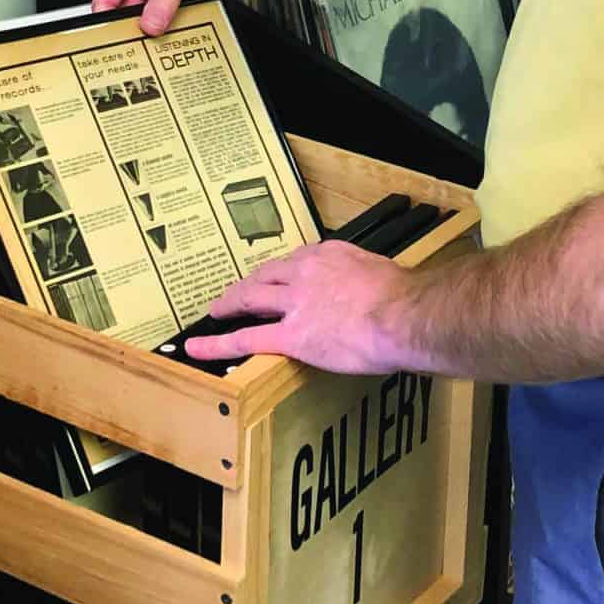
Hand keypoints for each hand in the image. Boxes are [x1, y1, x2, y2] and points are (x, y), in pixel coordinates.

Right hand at [91, 0, 259, 34]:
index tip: (110, 39)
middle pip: (124, 12)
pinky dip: (169, 27)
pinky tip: (173, 34)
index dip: (104, 20)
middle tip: (136, 46)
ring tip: (156, 42)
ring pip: (146, 18)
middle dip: (131, 28)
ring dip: (152, 29)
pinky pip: (166, 18)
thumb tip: (150, 25)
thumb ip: (164, 1)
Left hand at [188, 241, 417, 375]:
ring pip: (250, 298)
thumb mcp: (384, 275)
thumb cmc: (404, 299)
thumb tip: (373, 296)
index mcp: (330, 255)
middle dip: (249, 283)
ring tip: (216, 311)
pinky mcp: (290, 335)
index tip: (281, 278)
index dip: (285, 272)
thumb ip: (368, 283)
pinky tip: (198, 348)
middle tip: (237, 293)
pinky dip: (218, 344)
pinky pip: (245, 338)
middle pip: (266, 274)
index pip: (298, 261)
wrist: (403, 315)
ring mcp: (295, 303)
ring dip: (230, 303)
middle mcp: (306, 273)